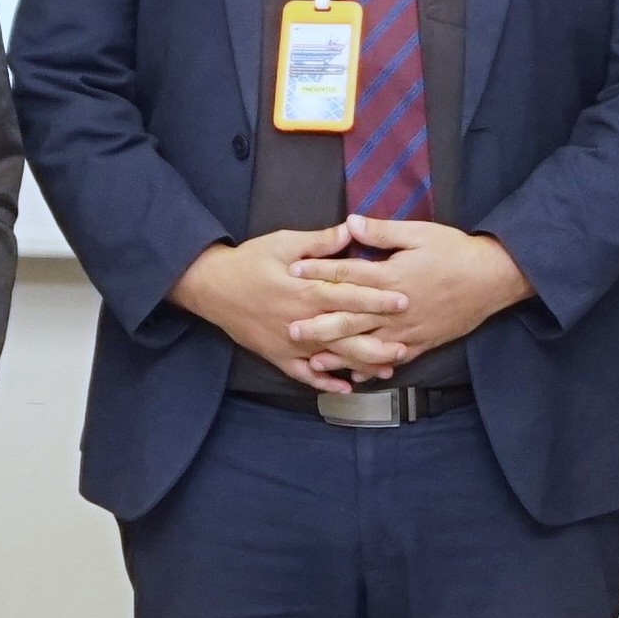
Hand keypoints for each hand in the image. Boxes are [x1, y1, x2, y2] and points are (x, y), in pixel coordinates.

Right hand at [176, 225, 391, 391]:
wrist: (211, 286)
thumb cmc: (249, 260)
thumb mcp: (284, 242)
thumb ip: (320, 241)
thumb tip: (353, 230)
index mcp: (305, 290)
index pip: (349, 296)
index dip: (377, 299)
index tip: (403, 302)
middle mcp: (302, 320)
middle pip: (346, 333)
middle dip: (378, 340)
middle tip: (406, 345)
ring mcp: (289, 342)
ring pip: (331, 358)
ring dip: (360, 365)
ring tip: (387, 369)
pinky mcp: (277, 355)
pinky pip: (303, 374)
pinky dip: (324, 382)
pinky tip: (346, 387)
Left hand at [311, 217, 533, 366]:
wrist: (492, 280)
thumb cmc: (455, 252)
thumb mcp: (420, 233)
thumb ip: (383, 232)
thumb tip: (351, 222)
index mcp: (391, 276)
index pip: (347, 274)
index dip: (318, 272)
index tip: (292, 271)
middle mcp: (395, 308)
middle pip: (349, 317)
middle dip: (318, 324)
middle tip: (290, 328)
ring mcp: (407, 329)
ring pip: (366, 345)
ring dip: (339, 354)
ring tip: (313, 359)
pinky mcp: (420, 343)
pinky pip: (391, 359)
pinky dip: (371, 368)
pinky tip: (353, 375)